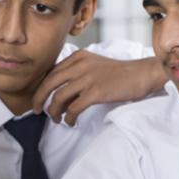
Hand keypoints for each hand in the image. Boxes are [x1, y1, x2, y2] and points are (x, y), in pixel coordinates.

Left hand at [31, 50, 165, 125]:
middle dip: (39, 99)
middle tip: (37, 111)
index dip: (42, 88)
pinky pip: (73, 108)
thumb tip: (60, 97)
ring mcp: (88, 78)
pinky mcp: (96, 92)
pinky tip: (71, 122)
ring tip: (57, 119)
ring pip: (58, 98)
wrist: (142, 74)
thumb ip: (77, 73)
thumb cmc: (120, 73)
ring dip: (54, 112)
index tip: (39, 99)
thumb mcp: (95, 65)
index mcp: (79, 56)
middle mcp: (80, 65)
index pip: (51, 72)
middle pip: (49, 83)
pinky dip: (69, 118)